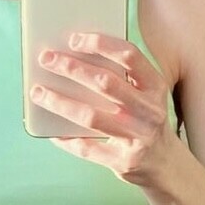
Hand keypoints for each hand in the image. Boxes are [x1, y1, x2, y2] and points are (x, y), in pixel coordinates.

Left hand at [30, 32, 181, 185]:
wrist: (166, 165)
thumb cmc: (145, 122)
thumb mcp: (146, 96)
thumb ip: (122, 79)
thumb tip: (74, 58)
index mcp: (155, 87)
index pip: (129, 56)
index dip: (101, 44)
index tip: (73, 39)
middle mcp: (149, 111)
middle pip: (105, 83)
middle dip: (71, 68)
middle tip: (46, 59)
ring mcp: (138, 138)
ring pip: (91, 116)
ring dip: (59, 102)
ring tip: (38, 93)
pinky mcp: (124, 162)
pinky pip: (87, 149)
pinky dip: (66, 140)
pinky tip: (51, 132)